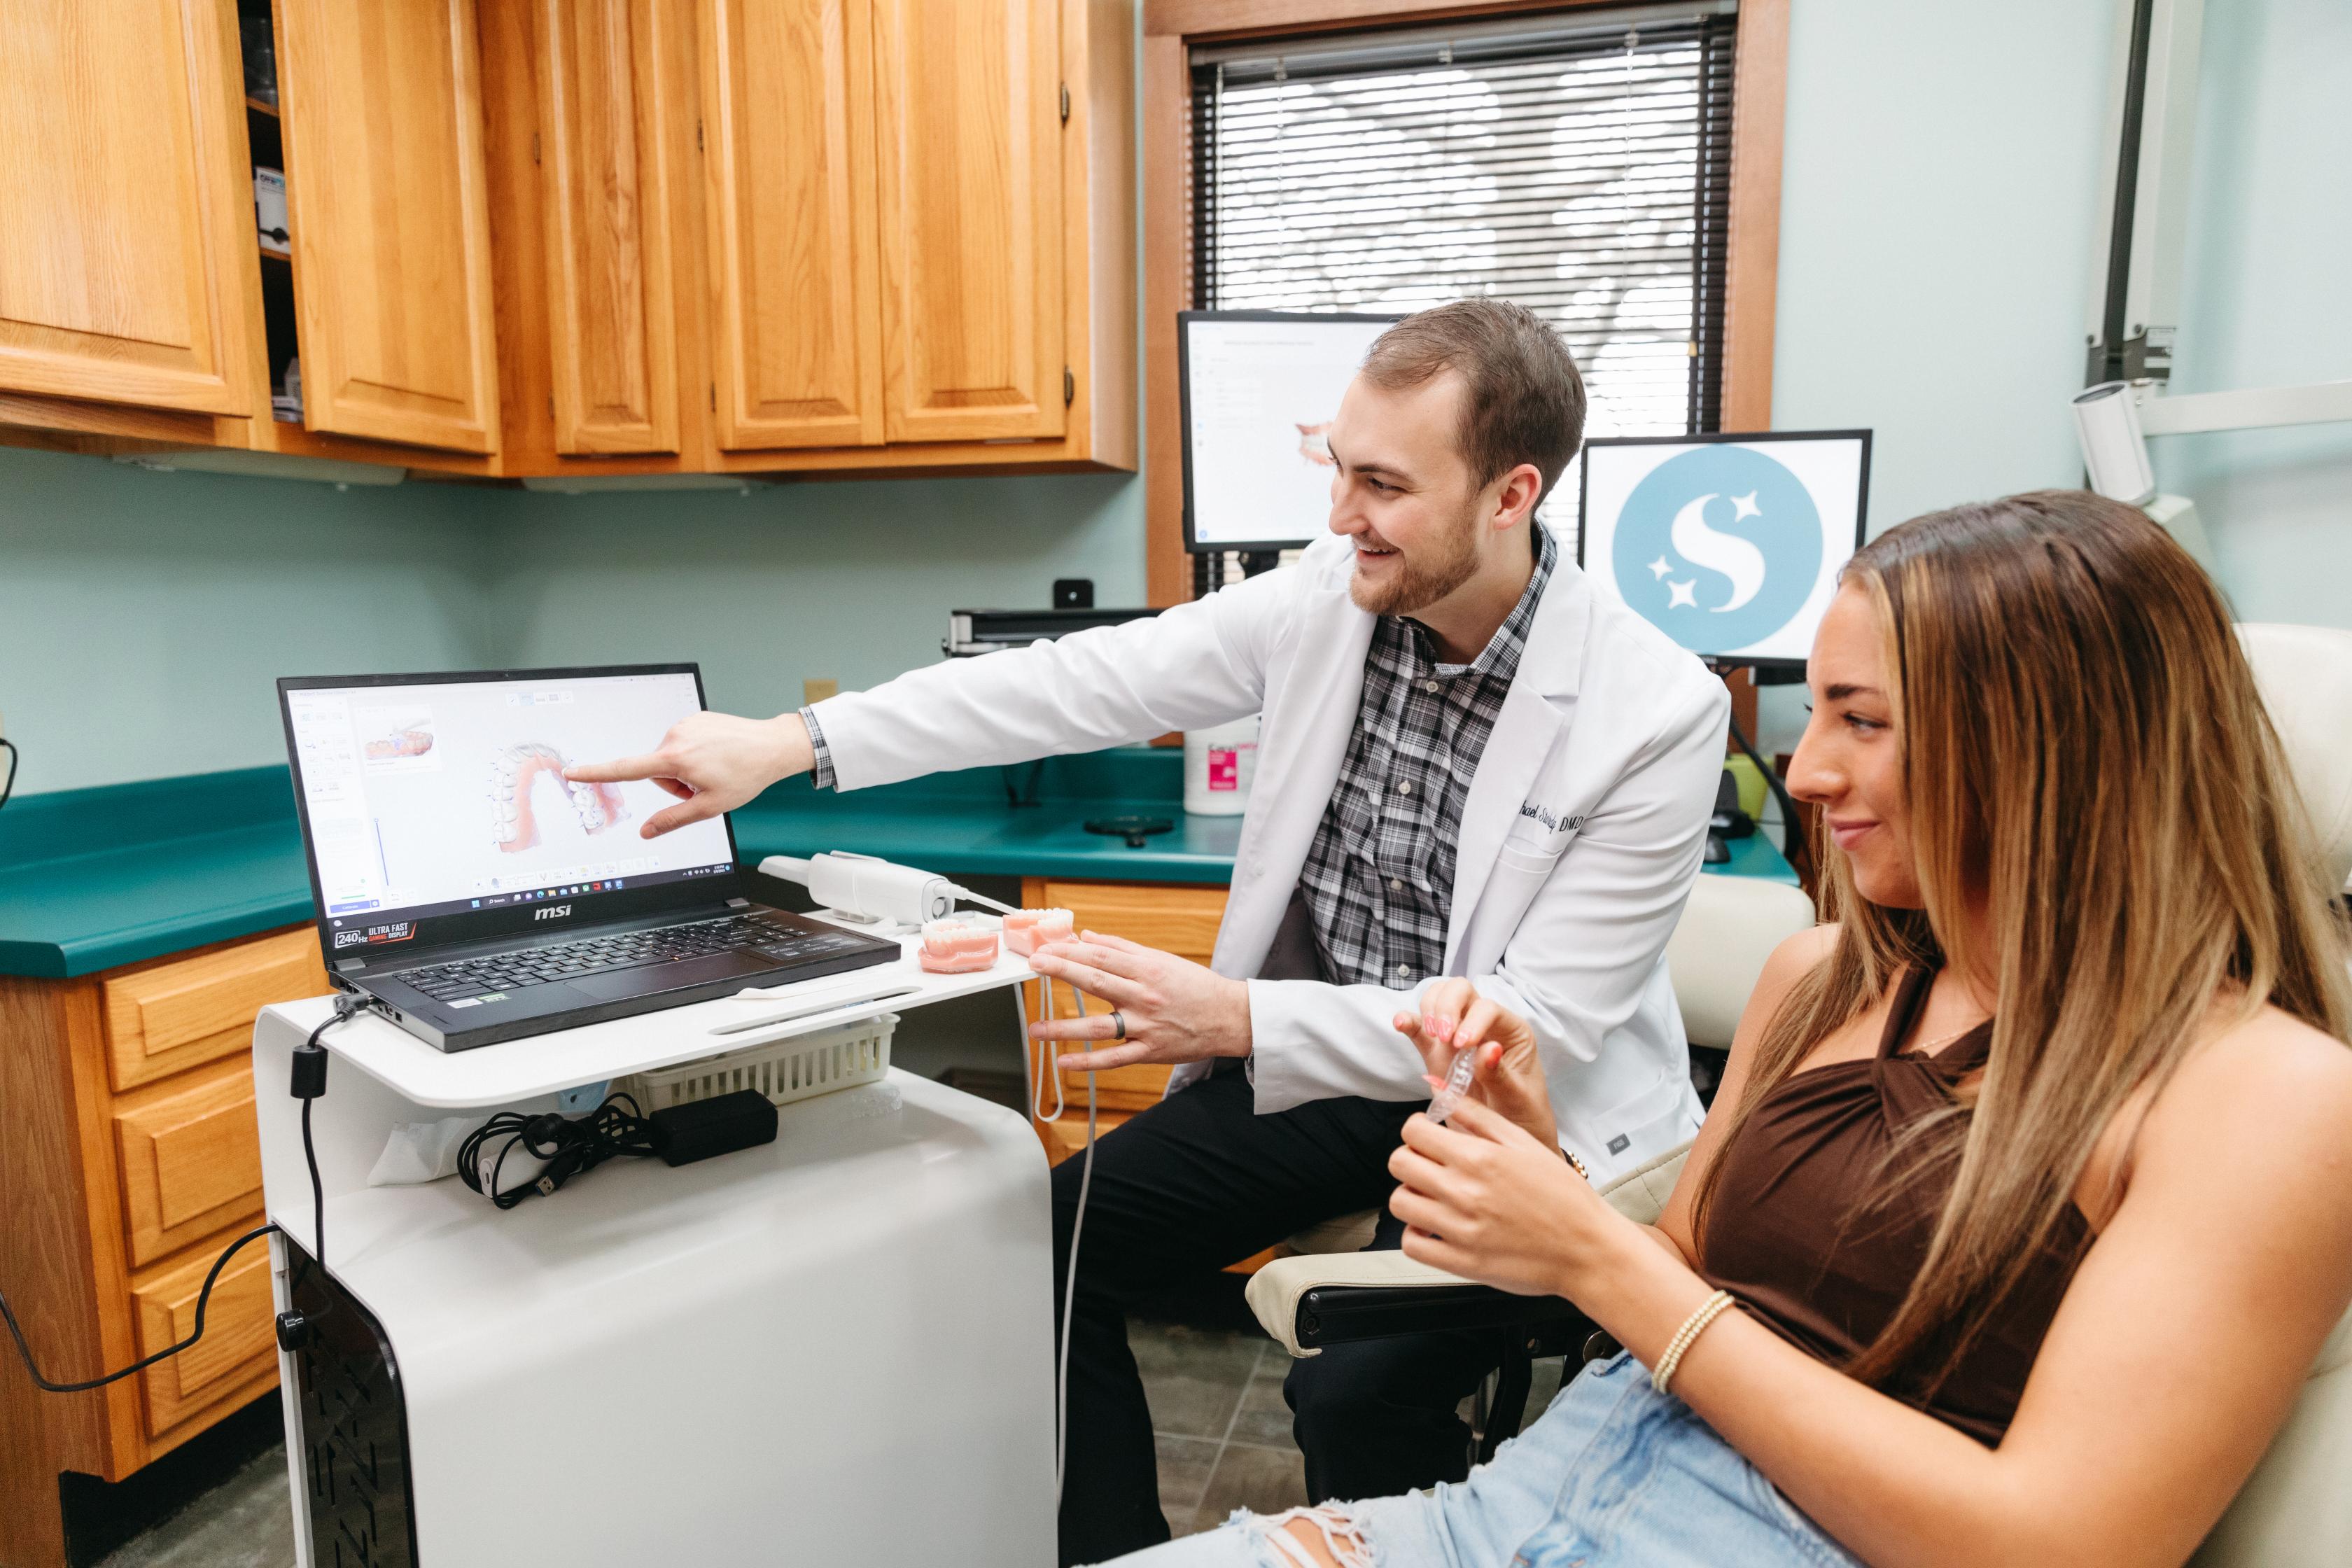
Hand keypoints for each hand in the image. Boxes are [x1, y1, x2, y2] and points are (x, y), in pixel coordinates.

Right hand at [564, 712, 813, 838]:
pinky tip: (719, 755)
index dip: (595, 773)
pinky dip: (696, 754)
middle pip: (657, 771)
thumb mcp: (709, 806)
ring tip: (715, 769)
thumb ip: (673, 819)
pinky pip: (684, 743)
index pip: (626, 769)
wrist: (772, 746)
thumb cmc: (746, 775)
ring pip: (671, 758)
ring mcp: (686, 724)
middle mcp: (675, 736)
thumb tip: (646, 832)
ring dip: (687, 769)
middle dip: (675, 783)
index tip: (571, 772)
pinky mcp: (695, 718)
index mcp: (675, 758)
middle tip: (705, 785)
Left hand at [1025, 932, 1251, 1071]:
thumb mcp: (1160, 959)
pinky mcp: (1150, 1052)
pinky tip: (1064, 1062)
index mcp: (1147, 969)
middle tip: (1034, 966)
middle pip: (1096, 981)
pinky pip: (1115, 1058)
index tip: (1045, 950)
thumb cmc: (1195, 986)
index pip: (1101, 956)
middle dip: (1061, 972)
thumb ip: (1121, 948)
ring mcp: (1146, 1026)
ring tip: (1036, 1029)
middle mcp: (1144, 996)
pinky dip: (1088, 1062)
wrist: (1230, 1017)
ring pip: (1100, 1027)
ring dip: (1064, 1028)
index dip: (1070, 951)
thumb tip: (1086, 937)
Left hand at [1387, 1098, 1626, 1299]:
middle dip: (1411, 1157)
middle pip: (1399, 1163)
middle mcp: (1465, 1191)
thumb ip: (1476, 1114)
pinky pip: (1412, 1244)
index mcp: (1479, 1157)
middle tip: (1431, 1165)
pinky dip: (1416, 1234)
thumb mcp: (1524, 1142)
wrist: (1589, 1249)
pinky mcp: (1461, 1262)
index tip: (1430, 1137)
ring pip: (1399, 1202)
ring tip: (1435, 1196)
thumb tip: (1439, 1090)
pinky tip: (1436, 1227)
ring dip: (1412, 1194)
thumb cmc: (1563, 1196)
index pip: (1412, 1131)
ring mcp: (1460, 1229)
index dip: (1417, 1129)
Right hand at [1393, 979, 1557, 1148]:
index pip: (1488, 1008)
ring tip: (1432, 1036)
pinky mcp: (1437, 1054)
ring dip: (1429, 1011)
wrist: (1506, 1141)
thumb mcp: (1518, 1098)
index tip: (1462, 1046)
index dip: (1472, 1020)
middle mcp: (1484, 1026)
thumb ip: (1500, 1074)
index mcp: (1512, 1031)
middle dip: (1447, 1006)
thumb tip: (1488, 1048)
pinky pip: (1420, 1030)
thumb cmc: (1522, 1116)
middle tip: (1443, 1036)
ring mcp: (1457, 1038)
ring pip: (1438, 1000)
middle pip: (1460, 991)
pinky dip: (1409, 1022)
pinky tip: (1400, 1023)